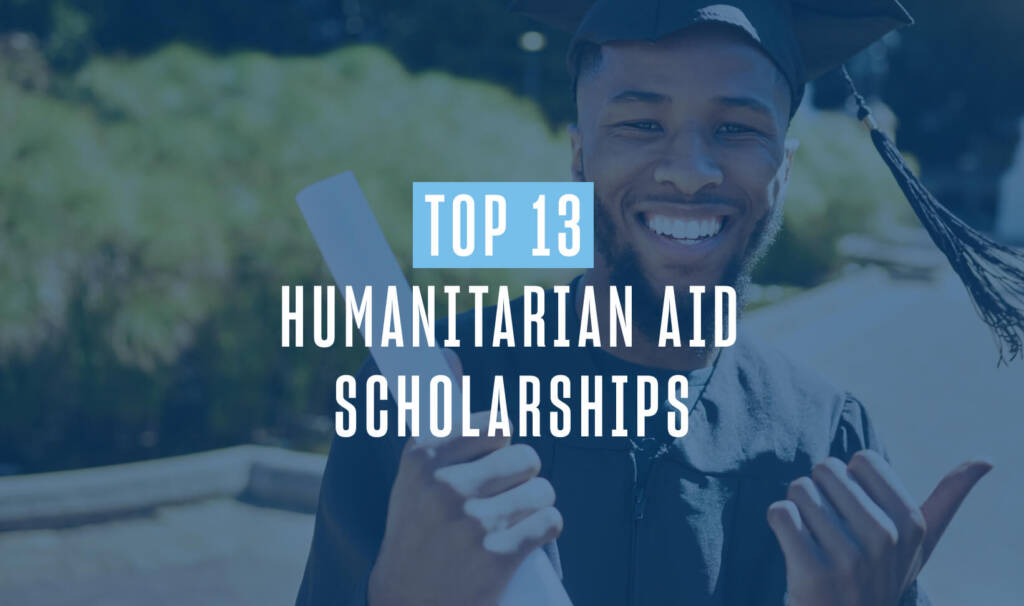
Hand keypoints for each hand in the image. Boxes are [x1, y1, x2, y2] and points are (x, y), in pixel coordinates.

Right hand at [368, 352, 561, 605]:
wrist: (408, 603)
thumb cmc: (418, 531)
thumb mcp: (415, 473)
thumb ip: (441, 415)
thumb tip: (449, 353)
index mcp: (421, 457)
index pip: (496, 425)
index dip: (498, 448)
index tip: (486, 465)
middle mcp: (444, 486)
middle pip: (526, 456)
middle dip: (521, 477)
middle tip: (501, 497)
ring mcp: (471, 522)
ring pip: (542, 489)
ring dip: (533, 506)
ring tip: (509, 522)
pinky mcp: (497, 556)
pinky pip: (550, 521)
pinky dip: (544, 530)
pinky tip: (524, 540)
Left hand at [767, 451, 991, 605]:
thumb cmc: (876, 576)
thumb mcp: (917, 545)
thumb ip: (947, 500)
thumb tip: (986, 460)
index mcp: (911, 524)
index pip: (862, 460)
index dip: (850, 481)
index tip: (855, 512)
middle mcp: (885, 539)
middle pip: (826, 469)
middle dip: (819, 491)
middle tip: (828, 528)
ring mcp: (850, 558)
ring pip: (800, 489)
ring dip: (797, 508)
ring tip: (812, 539)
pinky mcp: (812, 573)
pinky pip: (780, 513)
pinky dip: (780, 523)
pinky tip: (794, 546)